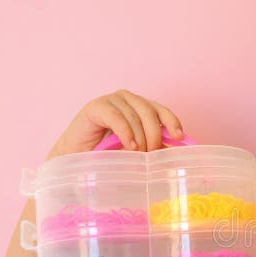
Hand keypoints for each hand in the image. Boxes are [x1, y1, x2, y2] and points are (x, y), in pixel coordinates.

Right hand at [47, 89, 184, 158]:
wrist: (76, 157)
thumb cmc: (107, 154)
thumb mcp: (136, 150)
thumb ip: (152, 147)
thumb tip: (172, 152)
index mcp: (141, 107)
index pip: (162, 110)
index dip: (172, 121)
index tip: (179, 136)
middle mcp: (128, 99)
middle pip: (150, 112)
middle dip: (154, 134)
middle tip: (152, 153)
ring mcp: (112, 100)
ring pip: (134, 116)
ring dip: (140, 137)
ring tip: (138, 154)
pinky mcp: (96, 106)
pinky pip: (116, 117)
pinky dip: (125, 132)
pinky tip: (129, 146)